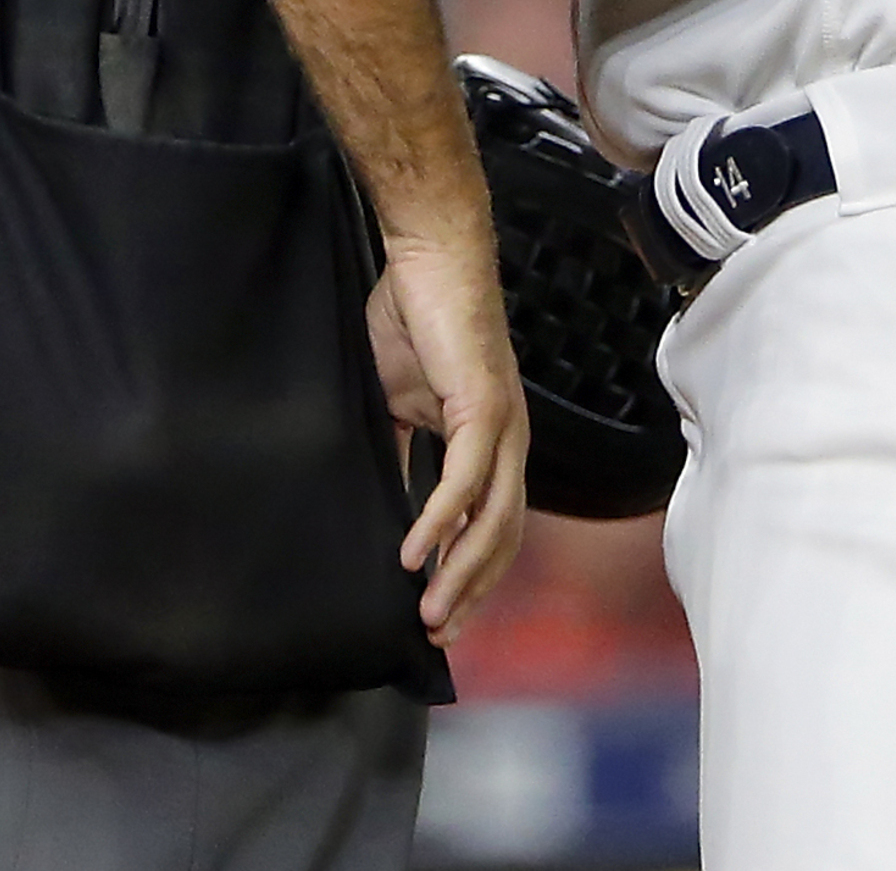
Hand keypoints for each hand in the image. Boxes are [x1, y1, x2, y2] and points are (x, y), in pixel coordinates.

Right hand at [369, 235, 529, 634]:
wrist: (427, 257)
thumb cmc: (413, 322)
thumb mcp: (399, 403)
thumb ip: (401, 453)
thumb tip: (385, 505)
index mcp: (493, 441)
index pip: (493, 526)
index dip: (471, 577)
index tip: (442, 620)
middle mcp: (510, 440)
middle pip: (502, 536)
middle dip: (470, 592)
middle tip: (436, 637)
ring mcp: (502, 423)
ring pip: (492, 517)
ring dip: (458, 570)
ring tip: (426, 611)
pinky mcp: (482, 403)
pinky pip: (463, 476)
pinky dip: (440, 519)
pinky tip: (414, 551)